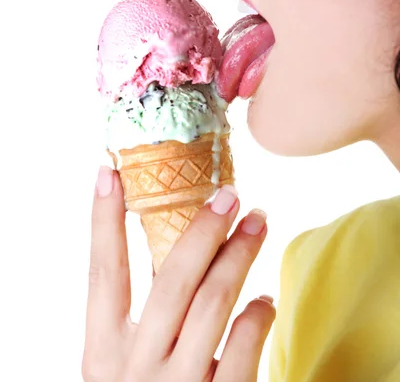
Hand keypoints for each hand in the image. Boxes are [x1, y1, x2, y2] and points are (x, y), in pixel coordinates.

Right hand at [82, 166, 274, 381]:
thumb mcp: (126, 368)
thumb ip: (144, 321)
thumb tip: (183, 250)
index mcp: (103, 353)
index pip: (102, 272)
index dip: (104, 220)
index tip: (109, 173)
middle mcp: (134, 368)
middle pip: (171, 280)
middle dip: (202, 229)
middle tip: (229, 193)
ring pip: (213, 304)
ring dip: (239, 256)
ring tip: (259, 223)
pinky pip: (243, 352)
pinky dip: (256, 318)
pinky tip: (265, 299)